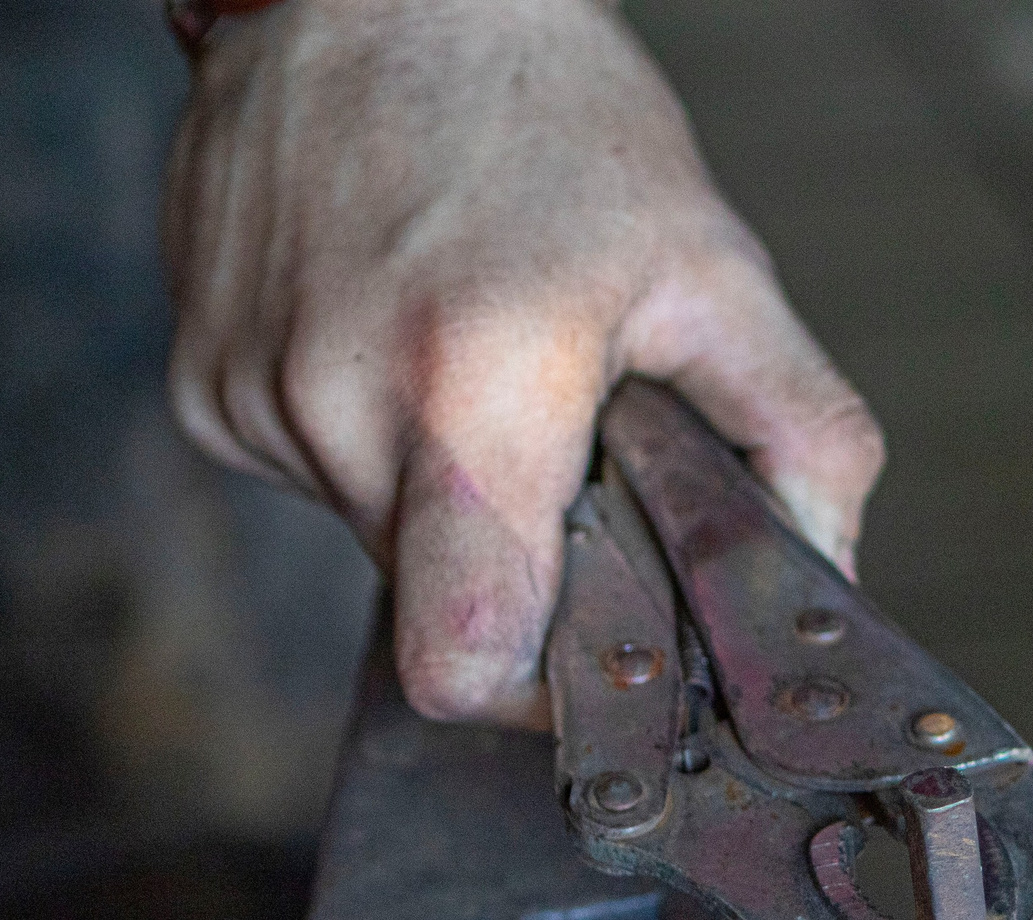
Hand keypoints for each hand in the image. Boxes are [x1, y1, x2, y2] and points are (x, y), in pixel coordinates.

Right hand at [162, 0, 882, 725]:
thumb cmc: (546, 111)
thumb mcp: (714, 269)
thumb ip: (798, 437)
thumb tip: (830, 576)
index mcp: (474, 388)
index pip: (470, 662)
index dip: (542, 696)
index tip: (597, 657)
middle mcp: (336, 402)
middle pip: (438, 611)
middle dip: (519, 566)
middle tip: (566, 458)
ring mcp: (252, 395)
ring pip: (377, 546)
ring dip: (447, 496)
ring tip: (482, 364)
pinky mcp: (202, 382)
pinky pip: (311, 481)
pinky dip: (373, 445)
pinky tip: (406, 337)